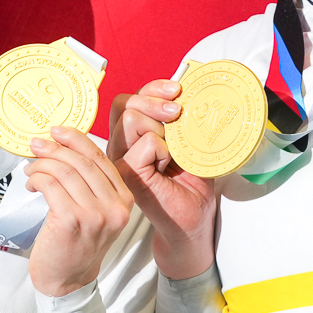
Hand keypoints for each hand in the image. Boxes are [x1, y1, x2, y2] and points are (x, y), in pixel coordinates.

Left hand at [25, 126, 135, 298]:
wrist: (68, 282)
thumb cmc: (76, 246)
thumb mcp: (96, 214)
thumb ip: (91, 186)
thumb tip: (63, 150)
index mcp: (124, 200)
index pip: (101, 159)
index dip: (77, 140)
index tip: (58, 132)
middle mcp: (115, 207)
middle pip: (82, 162)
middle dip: (55, 148)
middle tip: (37, 145)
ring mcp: (95, 215)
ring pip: (65, 171)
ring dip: (42, 165)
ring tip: (31, 169)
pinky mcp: (72, 221)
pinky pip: (51, 185)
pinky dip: (37, 178)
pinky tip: (31, 183)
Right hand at [108, 80, 218, 279]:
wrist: (193, 224)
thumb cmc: (190, 187)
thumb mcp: (187, 144)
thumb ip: (178, 120)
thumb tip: (184, 90)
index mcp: (131, 137)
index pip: (128, 99)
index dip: (152, 89)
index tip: (178, 91)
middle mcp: (120, 147)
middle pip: (123, 103)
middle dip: (155, 101)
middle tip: (177, 114)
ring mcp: (120, 161)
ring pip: (129, 119)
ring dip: (160, 128)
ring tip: (172, 151)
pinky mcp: (127, 175)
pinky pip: (145, 143)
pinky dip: (164, 149)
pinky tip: (168, 167)